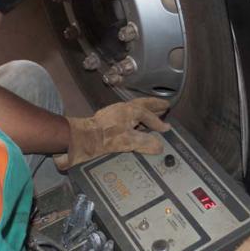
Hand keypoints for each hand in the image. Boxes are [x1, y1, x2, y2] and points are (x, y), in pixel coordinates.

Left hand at [54, 97, 170, 169]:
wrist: (82, 139)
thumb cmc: (105, 138)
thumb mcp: (129, 141)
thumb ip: (146, 142)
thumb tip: (159, 145)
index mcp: (131, 110)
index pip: (150, 116)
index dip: (159, 123)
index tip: (167, 128)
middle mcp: (123, 109)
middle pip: (143, 105)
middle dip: (154, 106)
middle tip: (165, 105)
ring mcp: (115, 113)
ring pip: (134, 109)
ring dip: (144, 111)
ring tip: (152, 114)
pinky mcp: (108, 120)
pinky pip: (126, 116)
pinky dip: (135, 118)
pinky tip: (135, 125)